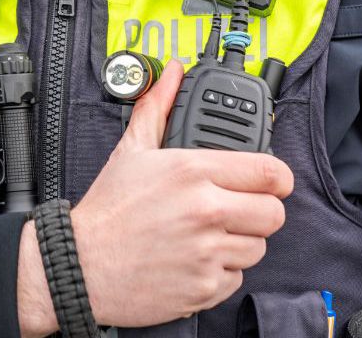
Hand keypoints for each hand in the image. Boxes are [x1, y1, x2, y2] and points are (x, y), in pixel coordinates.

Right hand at [17, 61, 293, 335]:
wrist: (83, 264)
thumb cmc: (108, 208)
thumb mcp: (132, 148)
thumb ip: (159, 105)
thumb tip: (174, 73)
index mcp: (192, 171)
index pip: (268, 172)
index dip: (278, 176)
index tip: (274, 180)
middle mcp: (205, 211)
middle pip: (273, 213)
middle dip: (261, 209)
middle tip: (238, 207)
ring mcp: (207, 252)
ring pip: (258, 247)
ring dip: (240, 240)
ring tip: (209, 232)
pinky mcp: (205, 288)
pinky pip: (237, 277)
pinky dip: (222, 270)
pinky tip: (195, 257)